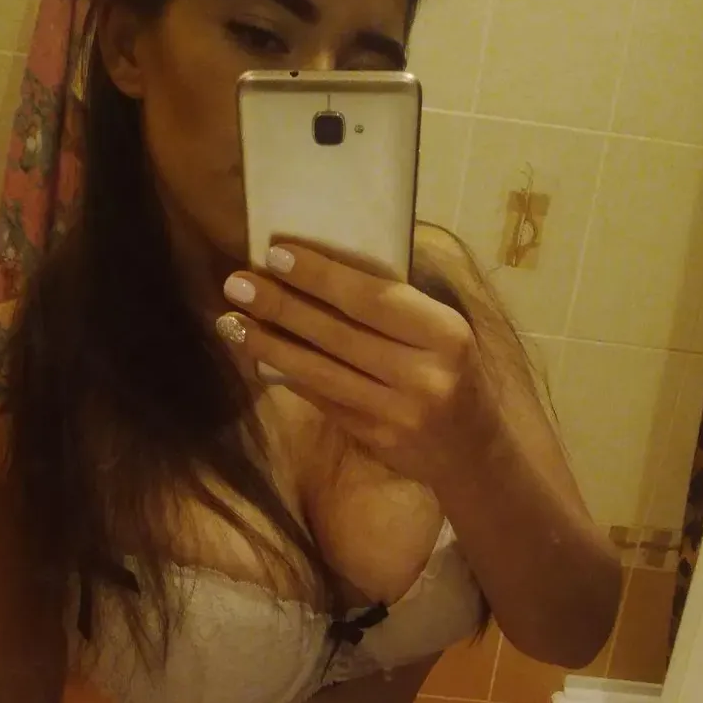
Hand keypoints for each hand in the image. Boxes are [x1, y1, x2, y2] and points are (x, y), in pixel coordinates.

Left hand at [215, 243, 497, 487]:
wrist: (472, 449)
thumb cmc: (452, 373)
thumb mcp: (441, 333)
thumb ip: (395, 308)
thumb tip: (318, 272)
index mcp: (444, 334)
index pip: (373, 299)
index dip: (321, 276)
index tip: (276, 254)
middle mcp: (423, 375)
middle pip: (339, 335)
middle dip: (282, 307)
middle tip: (236, 284)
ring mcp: (397, 413)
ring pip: (322, 372)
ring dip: (270, 346)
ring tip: (230, 322)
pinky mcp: (375, 439)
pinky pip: (323, 399)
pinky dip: (288, 376)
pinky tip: (258, 357)